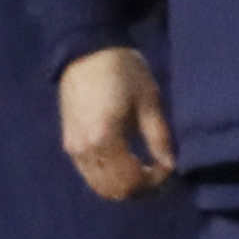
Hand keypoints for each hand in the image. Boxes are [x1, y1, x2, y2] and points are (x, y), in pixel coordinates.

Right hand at [58, 46, 176, 200]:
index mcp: (105, 139)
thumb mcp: (149, 101)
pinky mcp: (68, 142)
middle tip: (156, 174)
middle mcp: (84, 150)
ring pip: (98, 185)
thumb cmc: (124, 70)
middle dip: (137, 188)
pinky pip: (88, 172)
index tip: (167, 168)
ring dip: (122, 185)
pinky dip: (108, 176)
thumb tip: (169, 166)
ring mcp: (73, 148)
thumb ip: (159, 137)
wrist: (88, 49)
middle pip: (112, 188)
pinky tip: (124, 162)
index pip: (130, 180)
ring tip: (142, 170)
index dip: (152, 181)